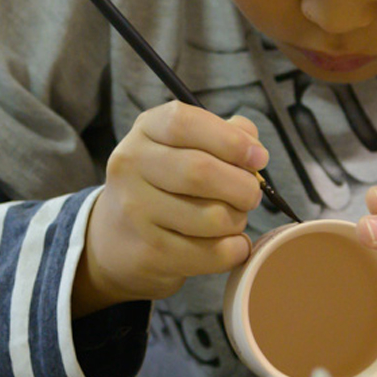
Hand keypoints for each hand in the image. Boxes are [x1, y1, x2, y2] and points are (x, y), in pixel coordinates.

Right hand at [73, 102, 266, 316]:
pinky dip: (235, 250)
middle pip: (201, 171)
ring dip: (238, 220)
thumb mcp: (183, 147)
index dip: (230, 140)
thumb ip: (224, 136)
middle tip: (251, 195)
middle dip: (243, 187)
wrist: (117, 237)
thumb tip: (255, 152)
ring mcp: (135, 210)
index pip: (185, 123)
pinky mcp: (148, 251)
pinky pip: (211, 253)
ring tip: (232, 219)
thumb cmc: (164, 184)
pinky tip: (231, 245)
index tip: (259, 158)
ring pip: (212, 217)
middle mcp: (131, 165)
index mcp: (145, 131)